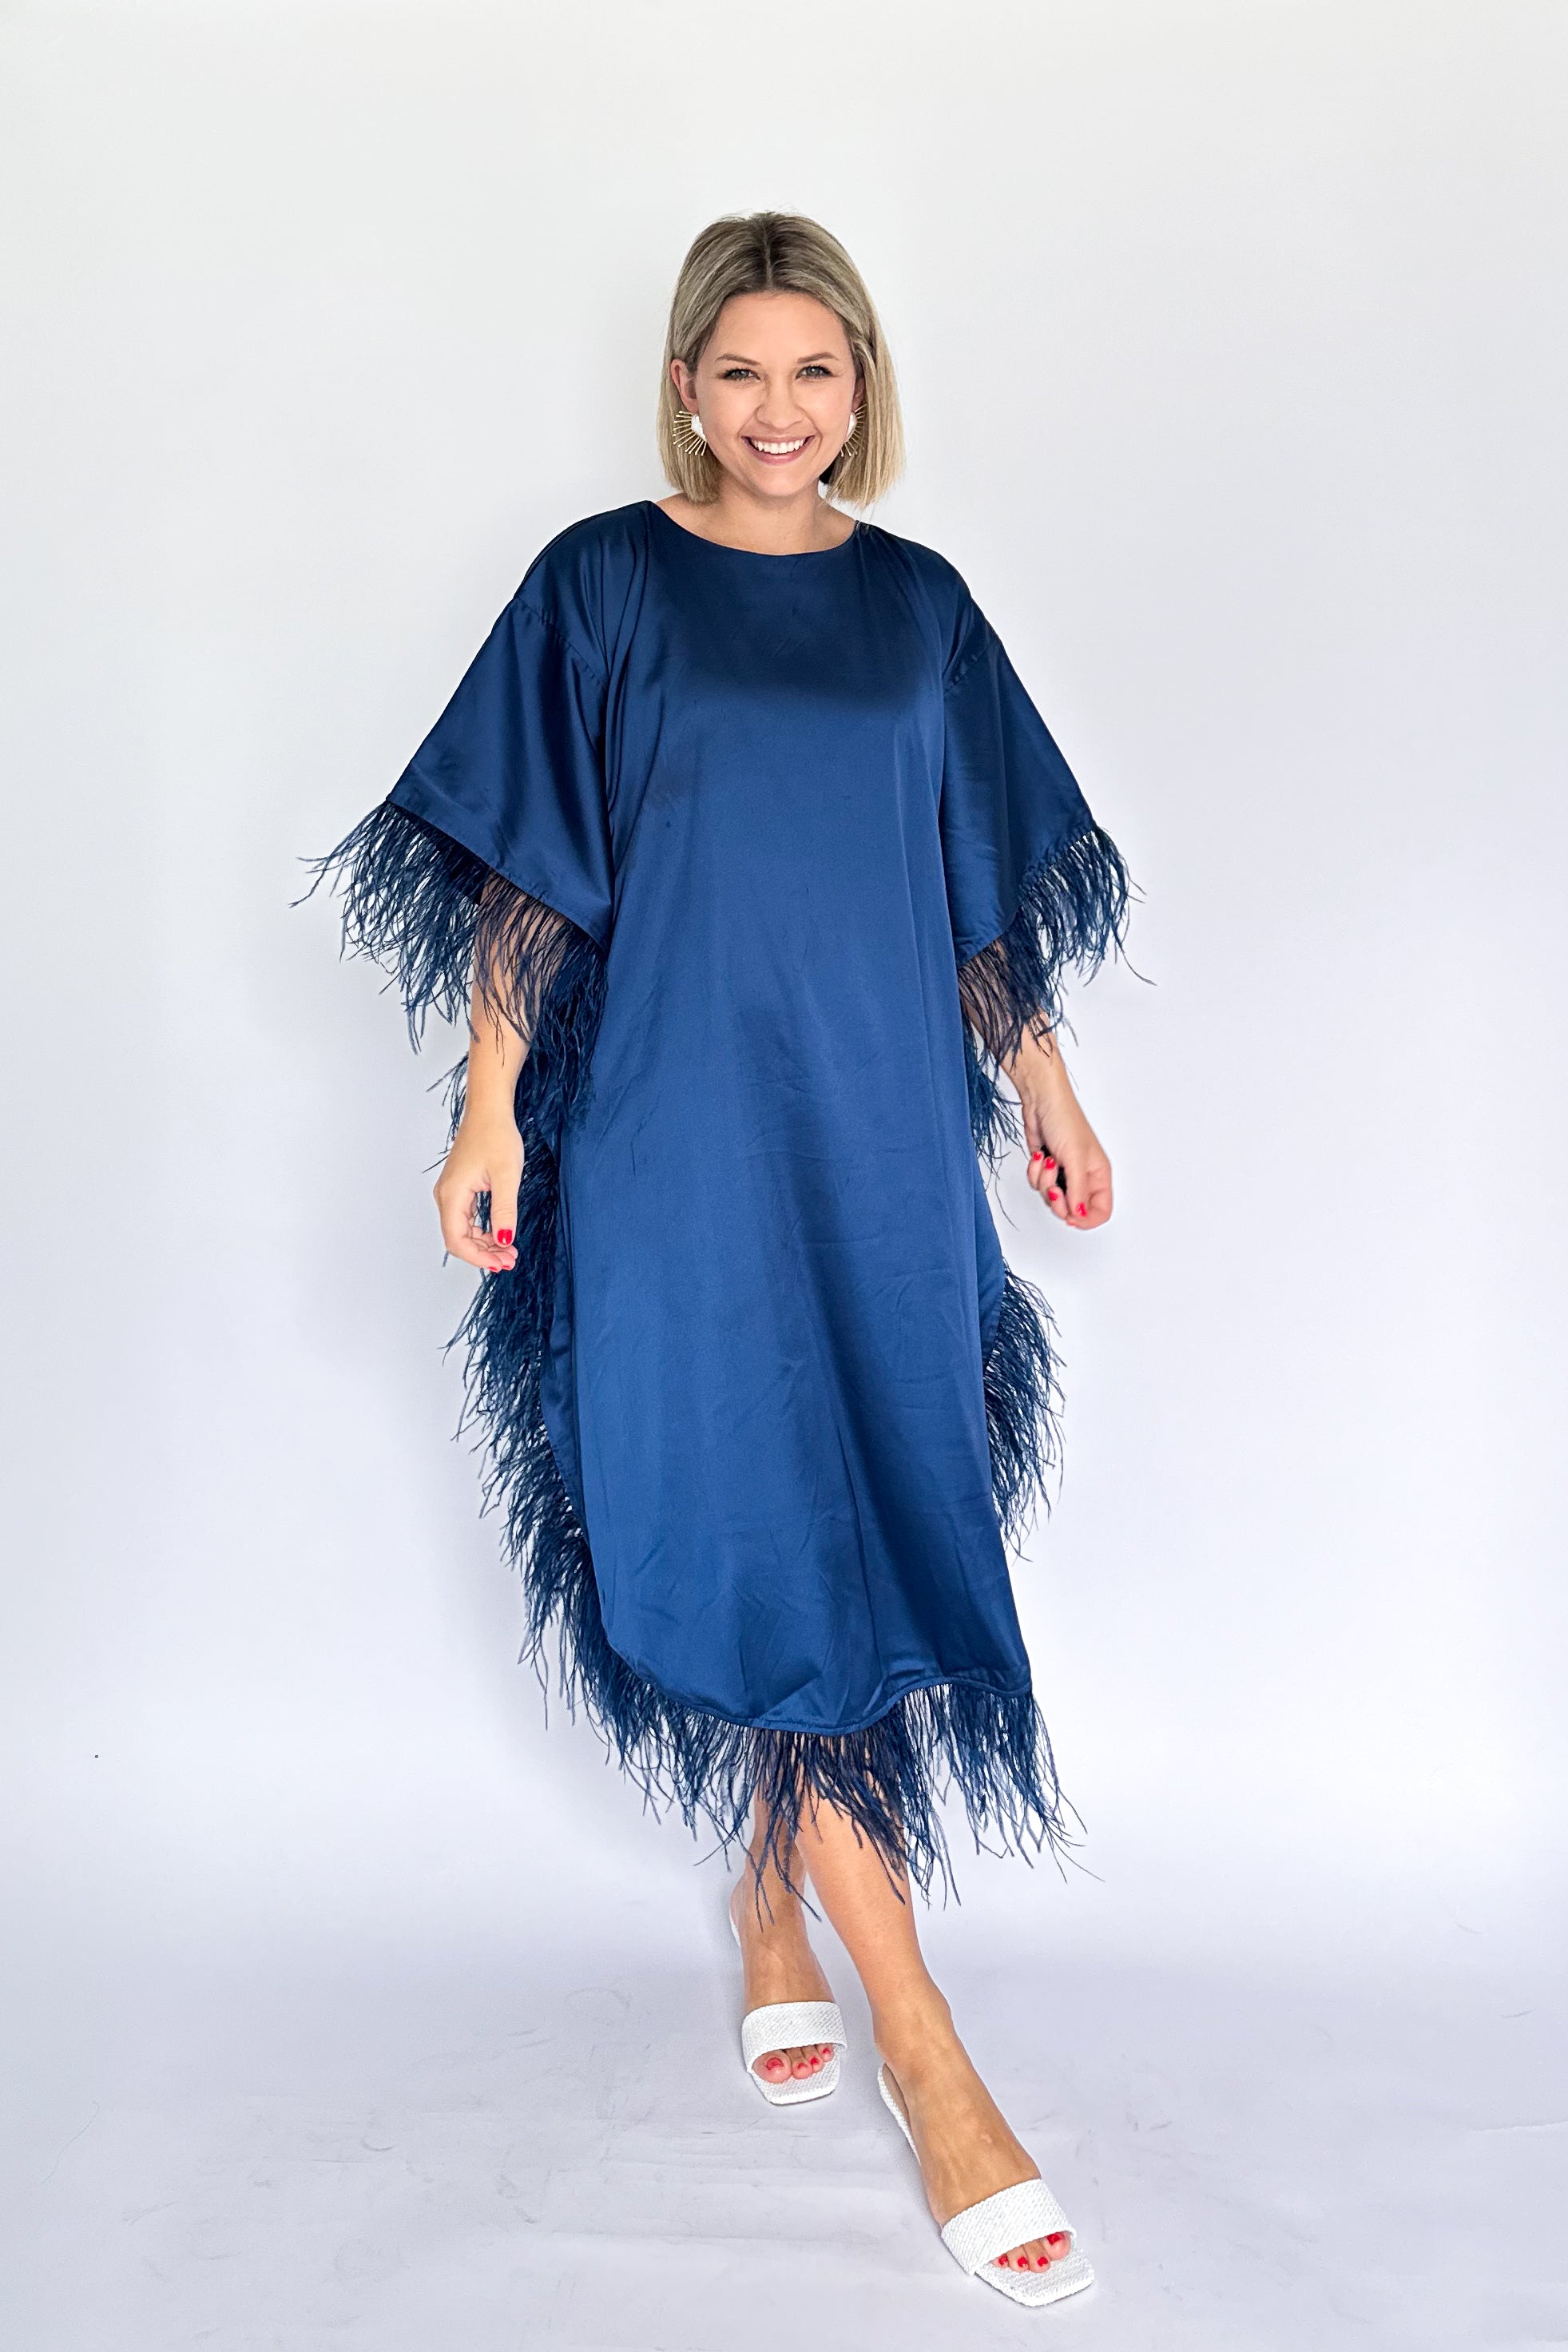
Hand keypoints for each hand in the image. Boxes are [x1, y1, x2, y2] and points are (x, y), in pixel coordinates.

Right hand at [433, 1113, 522, 1272]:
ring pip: (462, 1230)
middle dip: (483, 1253)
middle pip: (458, 1238)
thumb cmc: (496, 1136)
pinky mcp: (459, 1188)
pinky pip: (466, 1218)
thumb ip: (504, 1211)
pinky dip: (482, 1230)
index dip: (478, 1257)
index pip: (457, 1240)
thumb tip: (504, 1240)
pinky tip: (500, 1234)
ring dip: (484, 1244)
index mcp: (452, 1194)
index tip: (502, 1263)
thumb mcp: (506, 1176)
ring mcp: (451, 1192)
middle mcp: (446, 1195)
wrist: (489, 1111)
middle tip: (511, 1259)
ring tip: (509, 1250)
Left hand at [1020, 1091, 1112, 1230]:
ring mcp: (1063, 1174)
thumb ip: (1077, 1191)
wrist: (1040, 1101)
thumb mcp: (1074, 1159)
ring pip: (1051, 1199)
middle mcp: (1083, 1177)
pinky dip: (1034, 1173)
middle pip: (1072, 1210)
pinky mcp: (1046, 1168)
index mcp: (1099, 1175)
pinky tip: (1040, 1155)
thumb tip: (1079, 1214)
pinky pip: (1038, 1185)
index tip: (1070, 1216)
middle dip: (1058, 1201)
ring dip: (1043, 1182)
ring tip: (1047, 1162)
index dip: (1086, 1219)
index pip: (1100, 1212)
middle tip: (1053, 1189)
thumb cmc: (1065, 1120)